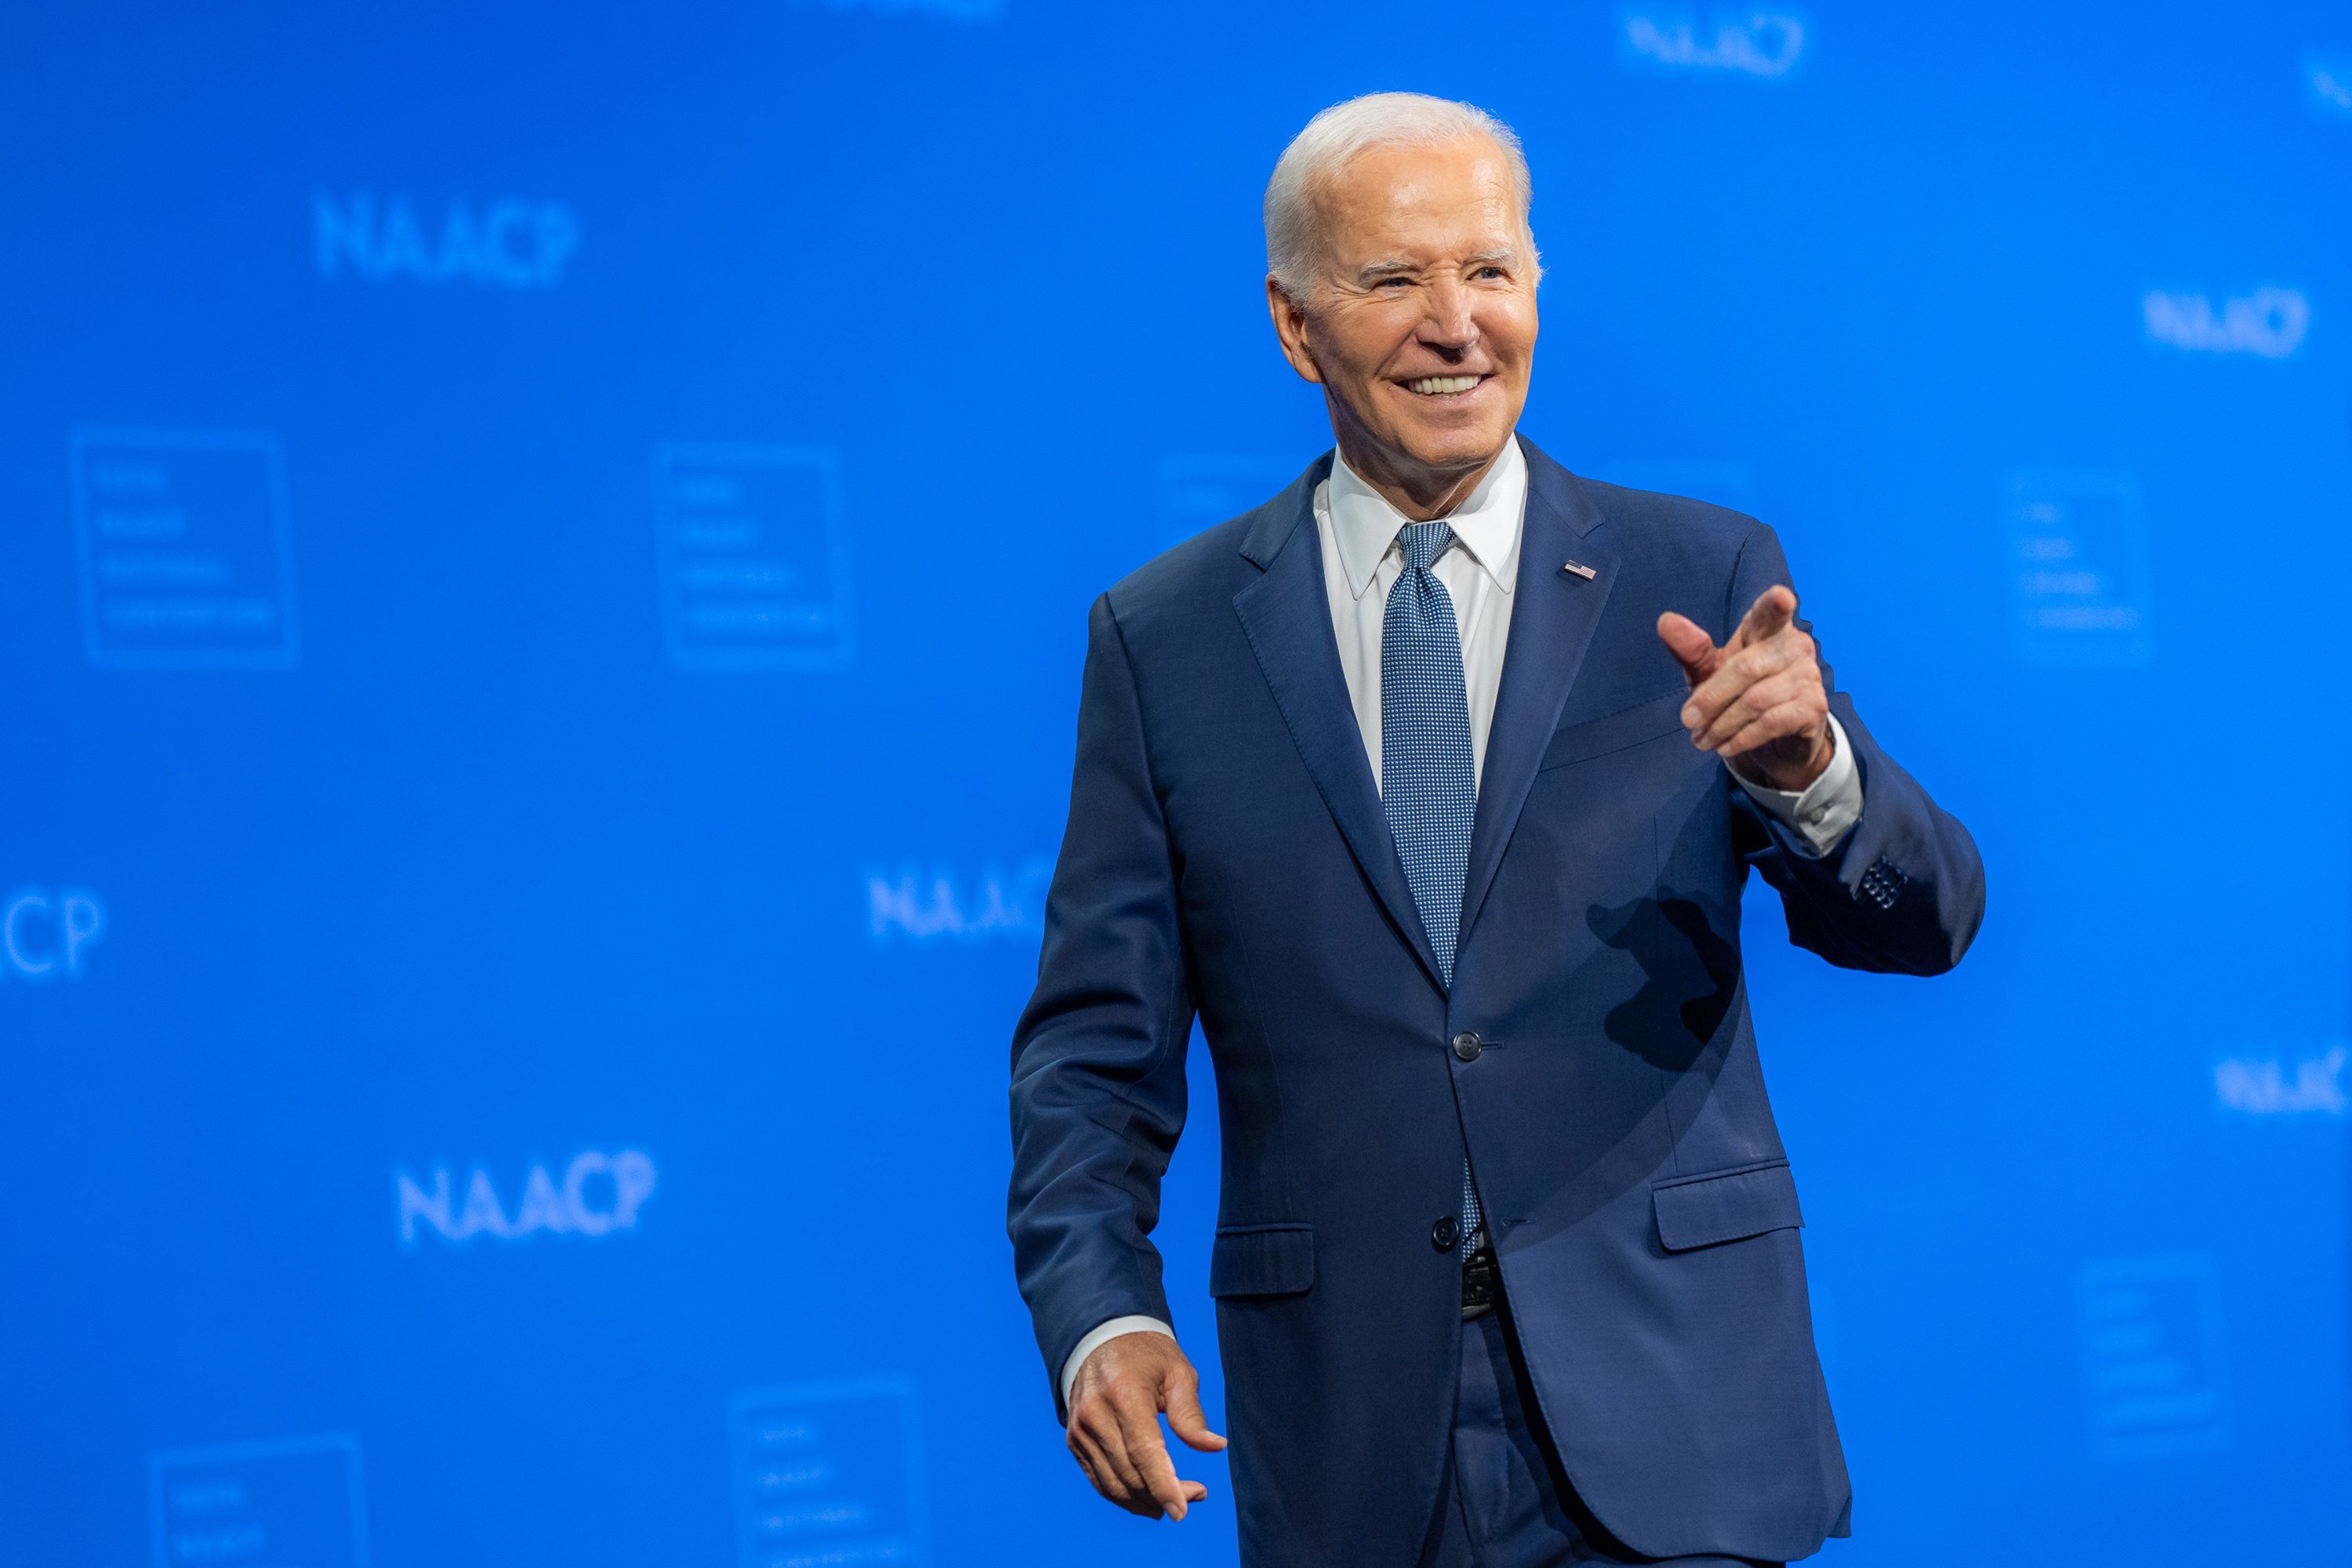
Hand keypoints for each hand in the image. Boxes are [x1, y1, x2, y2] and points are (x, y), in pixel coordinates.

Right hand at [1065, 1332, 1226, 1520]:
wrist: (1100, 1339)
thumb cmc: (1146, 1355)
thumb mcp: (1177, 1372)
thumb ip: (1191, 1414)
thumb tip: (1215, 1447)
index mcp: (1123, 1394)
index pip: (1144, 1452)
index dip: (1164, 1486)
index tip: (1182, 1511)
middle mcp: (1096, 1415)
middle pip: (1131, 1475)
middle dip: (1165, 1495)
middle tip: (1198, 1493)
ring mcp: (1081, 1431)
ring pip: (1114, 1486)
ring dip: (1147, 1502)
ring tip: (1177, 1499)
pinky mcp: (1074, 1441)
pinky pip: (1100, 1481)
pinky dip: (1126, 1496)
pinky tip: (1150, 1499)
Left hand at [1657, 585, 1832, 791]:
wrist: (1776, 740)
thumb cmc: (1739, 693)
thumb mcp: (1710, 673)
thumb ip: (1691, 650)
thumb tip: (1665, 621)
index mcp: (1767, 628)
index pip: (1771, 613)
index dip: (1776, 604)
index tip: (1781, 598)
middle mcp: (1795, 646)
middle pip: (1746, 668)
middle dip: (1710, 698)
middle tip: (1688, 721)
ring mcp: (1809, 676)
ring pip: (1756, 700)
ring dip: (1721, 724)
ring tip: (1702, 739)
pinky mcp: (1814, 708)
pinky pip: (1771, 722)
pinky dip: (1742, 737)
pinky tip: (1725, 746)